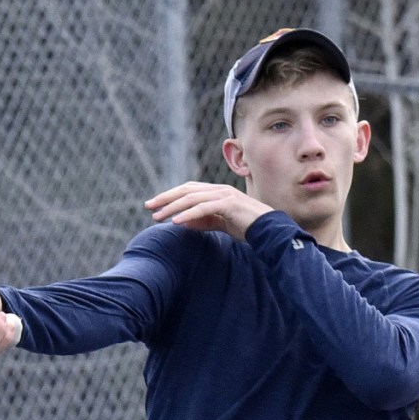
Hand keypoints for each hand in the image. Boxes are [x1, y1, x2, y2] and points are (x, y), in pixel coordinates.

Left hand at [144, 182, 272, 241]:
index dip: (170, 195)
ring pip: (192, 198)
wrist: (270, 229)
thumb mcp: (220, 224)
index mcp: (216, 192)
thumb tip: (180, 223)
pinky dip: (188, 214)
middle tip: (148, 206)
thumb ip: (202, 221)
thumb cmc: (246, 227)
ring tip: (157, 216)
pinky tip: (175, 222)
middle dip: (165, 197)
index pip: (188, 189)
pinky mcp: (229, 204)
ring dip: (172, 207)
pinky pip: (203, 208)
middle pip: (186, 190)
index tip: (153, 205)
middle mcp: (219, 190)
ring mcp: (224, 195)